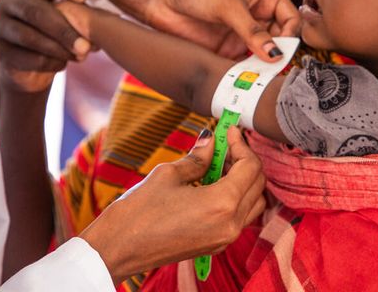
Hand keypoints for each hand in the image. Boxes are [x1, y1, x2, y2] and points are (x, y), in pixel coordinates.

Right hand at [0, 0, 91, 91]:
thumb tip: (105, 18)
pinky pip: (25, 58)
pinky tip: (64, 64)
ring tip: (81, 56)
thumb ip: (77, 9)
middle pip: (35, 11)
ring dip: (58, 49)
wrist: (28, 64)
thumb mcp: (63, 13)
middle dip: (64, 29)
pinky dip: (49, 62)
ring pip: (29, 37)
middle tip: (87, 46)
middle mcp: (6, 0)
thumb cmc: (53, 30)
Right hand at [79, 126, 265, 283]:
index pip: (250, 167)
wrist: (119, 247)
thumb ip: (197, 157)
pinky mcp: (216, 245)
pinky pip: (239, 217)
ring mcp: (225, 238)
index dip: (241, 144)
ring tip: (218, 164)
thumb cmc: (139, 210)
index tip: (229, 130)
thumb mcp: (169, 175)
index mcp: (222, 204)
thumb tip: (210, 140)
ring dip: (243, 180)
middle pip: (257, 184)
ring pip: (253, 202)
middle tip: (224, 144)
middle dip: (245, 159)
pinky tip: (211, 183)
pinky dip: (235, 197)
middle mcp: (231, 224)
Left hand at [90, 0, 299, 61]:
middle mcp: (257, 16)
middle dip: (279, 55)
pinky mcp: (227, 50)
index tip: (281, 49)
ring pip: (264, 56)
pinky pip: (245, 65)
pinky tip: (244, 80)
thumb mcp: (227, 7)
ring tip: (260, 78)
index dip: (290, 35)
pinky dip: (247, 73)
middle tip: (274, 69)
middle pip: (281, 41)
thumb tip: (275, 54)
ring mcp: (242, 35)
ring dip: (264, 67)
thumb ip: (252, 31)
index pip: (291, 19)